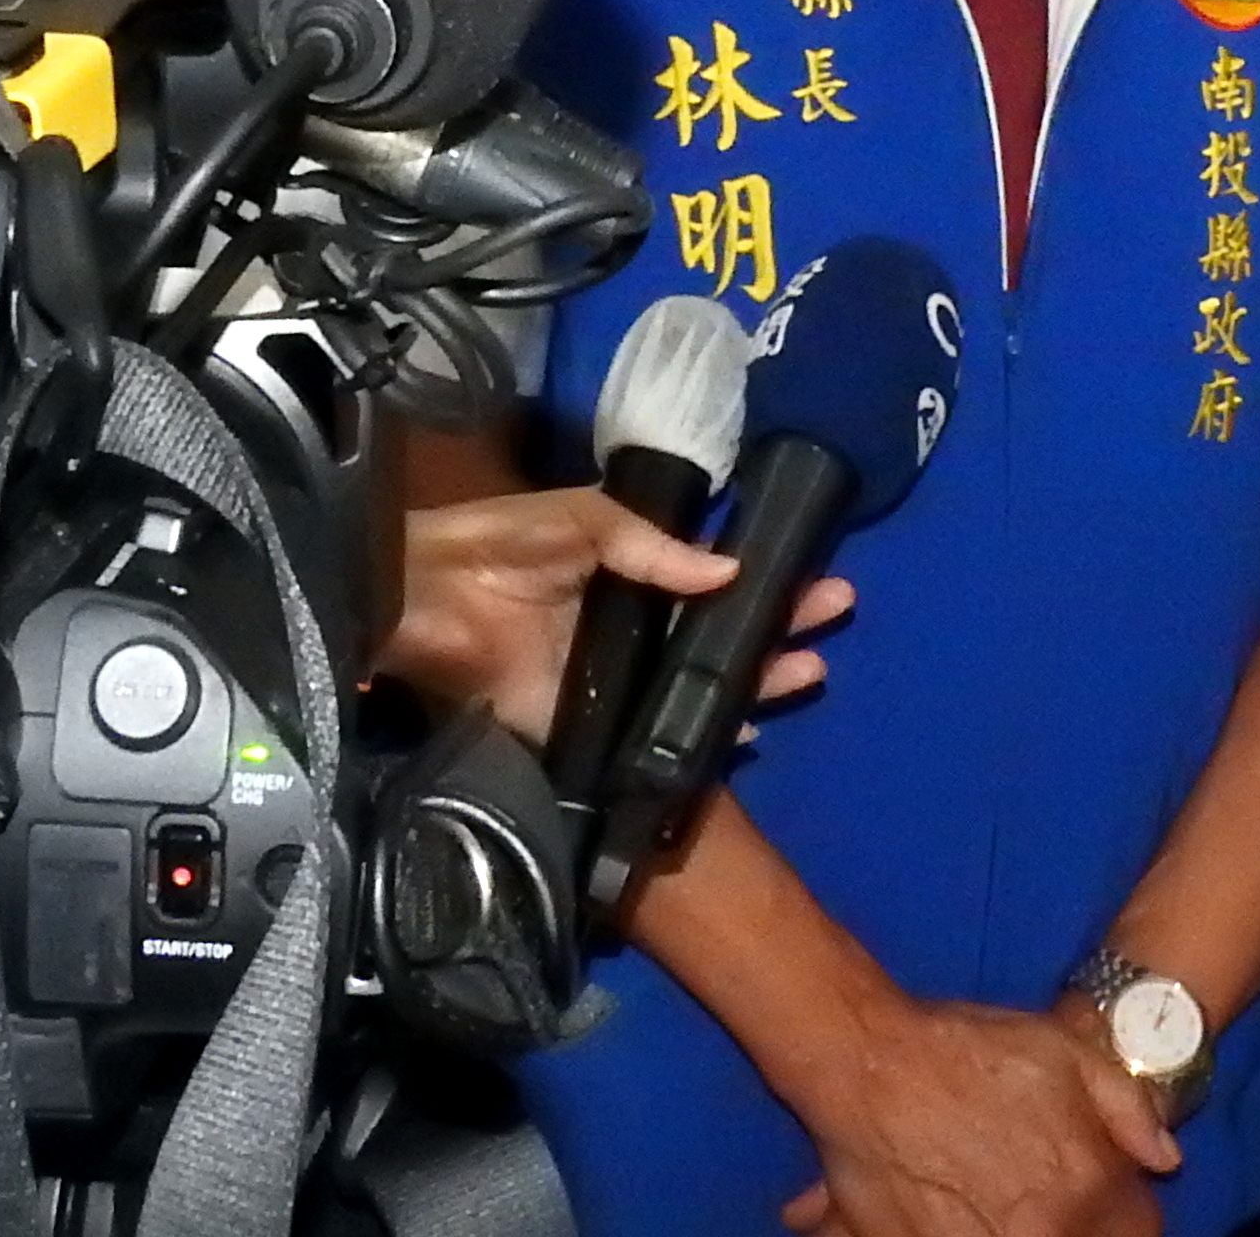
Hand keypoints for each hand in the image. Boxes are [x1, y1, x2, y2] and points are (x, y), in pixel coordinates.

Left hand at [382, 488, 851, 742]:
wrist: (424, 597)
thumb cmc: (499, 542)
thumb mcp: (582, 520)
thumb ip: (652, 548)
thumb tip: (728, 570)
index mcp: (631, 572)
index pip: (713, 576)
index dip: (763, 577)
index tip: (815, 575)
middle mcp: (632, 627)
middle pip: (719, 633)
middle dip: (779, 624)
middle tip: (834, 613)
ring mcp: (614, 679)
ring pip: (699, 684)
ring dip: (757, 678)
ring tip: (811, 669)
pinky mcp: (588, 725)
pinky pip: (651, 736)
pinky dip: (700, 739)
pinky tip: (745, 731)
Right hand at [776, 992, 1169, 1236]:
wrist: (868, 1065)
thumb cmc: (967, 1051)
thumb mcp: (1066, 1052)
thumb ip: (1129, 1110)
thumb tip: (1163, 1160)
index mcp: (1087, 1189)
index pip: (1138, 1231)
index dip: (1122, 1213)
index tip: (1100, 1198)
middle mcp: (1044, 1233)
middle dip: (1077, 1222)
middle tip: (1039, 1191)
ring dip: (1029, 1228)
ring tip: (999, 1200)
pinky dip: (975, 1234)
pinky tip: (966, 1212)